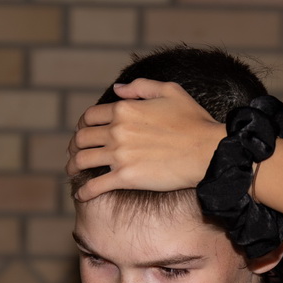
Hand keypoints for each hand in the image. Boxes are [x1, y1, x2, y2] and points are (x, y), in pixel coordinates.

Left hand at [66, 80, 224, 201]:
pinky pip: (96, 186)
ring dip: (73, 166)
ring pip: (82, 160)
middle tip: (75, 153)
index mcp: (124, 108)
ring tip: (73, 171)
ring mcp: (120, 154)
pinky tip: (81, 195)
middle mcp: (117, 130)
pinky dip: (84, 191)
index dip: (82, 125)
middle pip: (81, 138)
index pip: (89, 116)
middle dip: (74, 146)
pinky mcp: (126, 177)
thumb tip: (118, 89)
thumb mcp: (170, 91)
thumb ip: (141, 87)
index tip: (84, 133)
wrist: (209, 151)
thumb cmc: (194, 121)